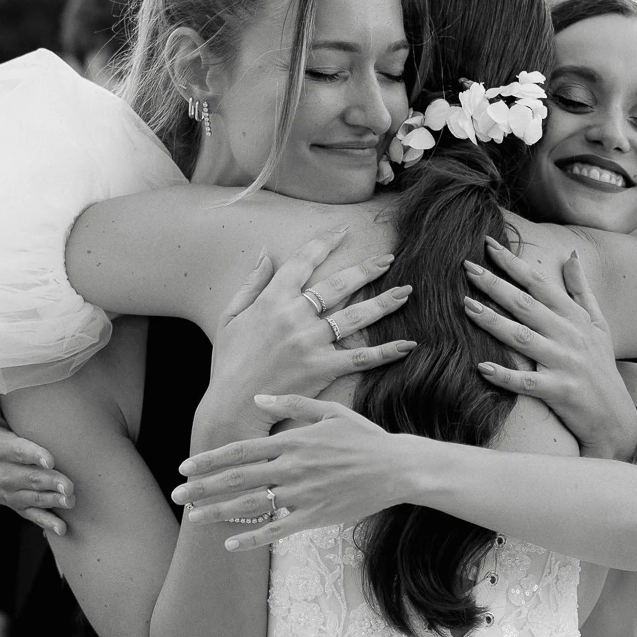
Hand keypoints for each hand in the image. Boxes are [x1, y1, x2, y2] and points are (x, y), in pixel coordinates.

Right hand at [0, 384, 74, 536]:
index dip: (31, 455)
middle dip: (48, 482)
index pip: (13, 451)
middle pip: (25, 478)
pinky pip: (32, 515)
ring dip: (51, 500)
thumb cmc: (4, 435)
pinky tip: (62, 526)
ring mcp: (8, 492)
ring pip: (31, 497)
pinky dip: (46, 522)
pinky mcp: (17, 506)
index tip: (50, 459)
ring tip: (71, 499)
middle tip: (69, 485)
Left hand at [174, 394, 403, 551]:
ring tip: (194, 518)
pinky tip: (230, 544)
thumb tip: (259, 397)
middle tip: (176, 497)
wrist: (397, 467)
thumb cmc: (364, 437)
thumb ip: (292, 403)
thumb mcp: (329, 411)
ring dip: (219, 513)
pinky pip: (278, 530)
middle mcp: (291, 467)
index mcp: (292, 441)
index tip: (185, 467)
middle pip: (237, 479)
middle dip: (203, 487)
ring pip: (252, 505)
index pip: (240, 451)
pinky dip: (252, 538)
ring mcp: (302, 494)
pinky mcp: (315, 516)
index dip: (210, 459)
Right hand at [198, 226, 414, 442]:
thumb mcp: (230, 316)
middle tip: (388, 258)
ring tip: (406, 292)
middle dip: (367, 269)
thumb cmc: (228, 362)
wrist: (231, 405)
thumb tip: (265, 253)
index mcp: (272, 300)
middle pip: (339, 285)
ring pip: (356, 317)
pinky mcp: (322, 369)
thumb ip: (251, 284)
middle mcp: (295, 316)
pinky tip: (407, 344)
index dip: (325, 243)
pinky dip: (386, 352)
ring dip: (384, 302)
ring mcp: (311, 342)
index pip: (304, 261)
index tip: (344, 231)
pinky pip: (361, 358)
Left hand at [462, 236, 636, 459]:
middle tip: (467, 267)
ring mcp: (564, 363)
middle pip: (526, 305)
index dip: (513, 263)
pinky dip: (505, 376)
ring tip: (466, 306)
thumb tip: (572, 254)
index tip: (488, 244)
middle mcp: (569, 336)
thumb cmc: (601, 366)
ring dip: (493, 321)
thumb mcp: (599, 324)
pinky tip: (482, 368)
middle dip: (496, 284)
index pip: (539, 283)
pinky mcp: (559, 391)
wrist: (614, 417)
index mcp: (574, 317)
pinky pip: (527, 382)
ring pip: (522, 338)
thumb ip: (582, 289)